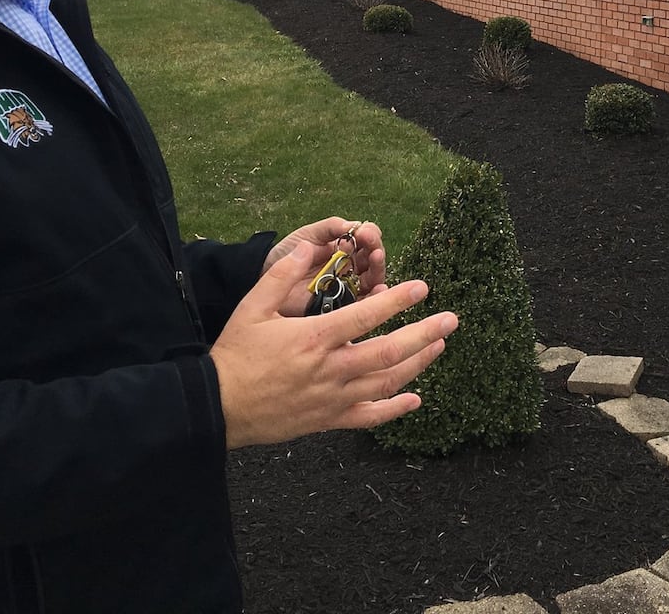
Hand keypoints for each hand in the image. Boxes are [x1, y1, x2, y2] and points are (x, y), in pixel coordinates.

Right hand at [212, 244, 456, 447]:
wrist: (216, 407)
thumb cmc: (235, 354)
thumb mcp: (252, 307)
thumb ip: (282, 275)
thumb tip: (310, 248)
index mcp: (314, 337)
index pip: (366, 315)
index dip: (397, 300)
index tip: (423, 287)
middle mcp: (330, 368)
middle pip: (388, 352)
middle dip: (424, 334)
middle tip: (451, 320)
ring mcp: (332, 398)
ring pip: (385, 383)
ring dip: (417, 364)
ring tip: (439, 346)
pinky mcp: (328, 420)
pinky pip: (368, 418)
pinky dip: (394, 410)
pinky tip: (415, 399)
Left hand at [264, 217, 385, 315]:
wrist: (265, 273)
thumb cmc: (287, 252)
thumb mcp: (309, 233)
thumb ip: (331, 227)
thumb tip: (355, 225)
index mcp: (345, 248)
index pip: (367, 240)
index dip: (370, 235)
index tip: (365, 233)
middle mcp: (349, 266)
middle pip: (373, 260)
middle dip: (376, 251)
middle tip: (374, 249)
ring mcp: (346, 285)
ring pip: (372, 280)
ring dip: (378, 270)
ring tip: (376, 260)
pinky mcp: (340, 304)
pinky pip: (360, 303)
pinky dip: (373, 297)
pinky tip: (379, 290)